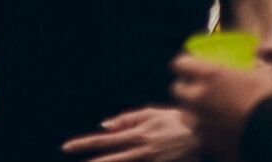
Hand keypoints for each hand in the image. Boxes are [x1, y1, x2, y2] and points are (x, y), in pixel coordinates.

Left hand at [62, 106, 196, 161]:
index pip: (104, 140)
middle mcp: (143, 150)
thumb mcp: (150, 114)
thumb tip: (103, 125)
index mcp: (137, 134)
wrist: (205, 135)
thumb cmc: (176, 121)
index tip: (66, 147)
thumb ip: (126, 119)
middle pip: (111, 160)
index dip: (84, 144)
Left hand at [169, 54, 271, 161]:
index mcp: (208, 75)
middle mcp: (197, 97)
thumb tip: (259, 55)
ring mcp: (199, 121)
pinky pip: (197, 133)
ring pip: (185, 113)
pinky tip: (214, 128)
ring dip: (192, 110)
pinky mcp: (205, 141)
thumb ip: (260, 61)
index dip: (184, 64)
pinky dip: (202, 129)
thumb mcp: (268, 72)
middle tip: (197, 89)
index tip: (190, 66)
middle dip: (185, 88)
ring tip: (205, 111)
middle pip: (177, 89)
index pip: (179, 64)